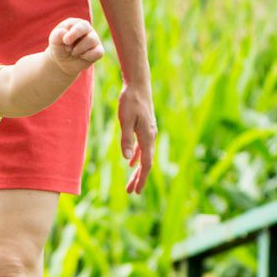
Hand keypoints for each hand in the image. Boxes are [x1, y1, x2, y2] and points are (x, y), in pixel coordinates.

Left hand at [47, 18, 105, 74]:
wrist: (61, 61)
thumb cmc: (59, 46)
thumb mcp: (54, 40)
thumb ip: (58, 34)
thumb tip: (65, 33)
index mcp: (77, 23)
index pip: (81, 25)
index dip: (74, 34)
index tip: (65, 41)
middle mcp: (88, 30)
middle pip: (89, 34)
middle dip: (78, 44)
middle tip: (67, 49)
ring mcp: (94, 40)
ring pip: (92, 41)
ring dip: (79, 50)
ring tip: (72, 52)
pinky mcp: (98, 51)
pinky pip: (98, 52)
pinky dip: (87, 56)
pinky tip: (81, 56)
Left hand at [117, 81, 155, 195]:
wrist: (138, 85)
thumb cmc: (130, 101)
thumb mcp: (125, 120)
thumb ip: (126, 139)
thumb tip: (127, 159)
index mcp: (147, 137)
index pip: (146, 164)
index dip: (141, 178)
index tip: (136, 191)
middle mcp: (150, 137)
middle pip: (146, 163)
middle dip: (139, 178)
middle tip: (132, 192)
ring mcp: (148, 133)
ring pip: (144, 156)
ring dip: (138, 170)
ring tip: (131, 182)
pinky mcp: (144, 128)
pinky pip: (142, 147)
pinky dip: (137, 157)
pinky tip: (131, 162)